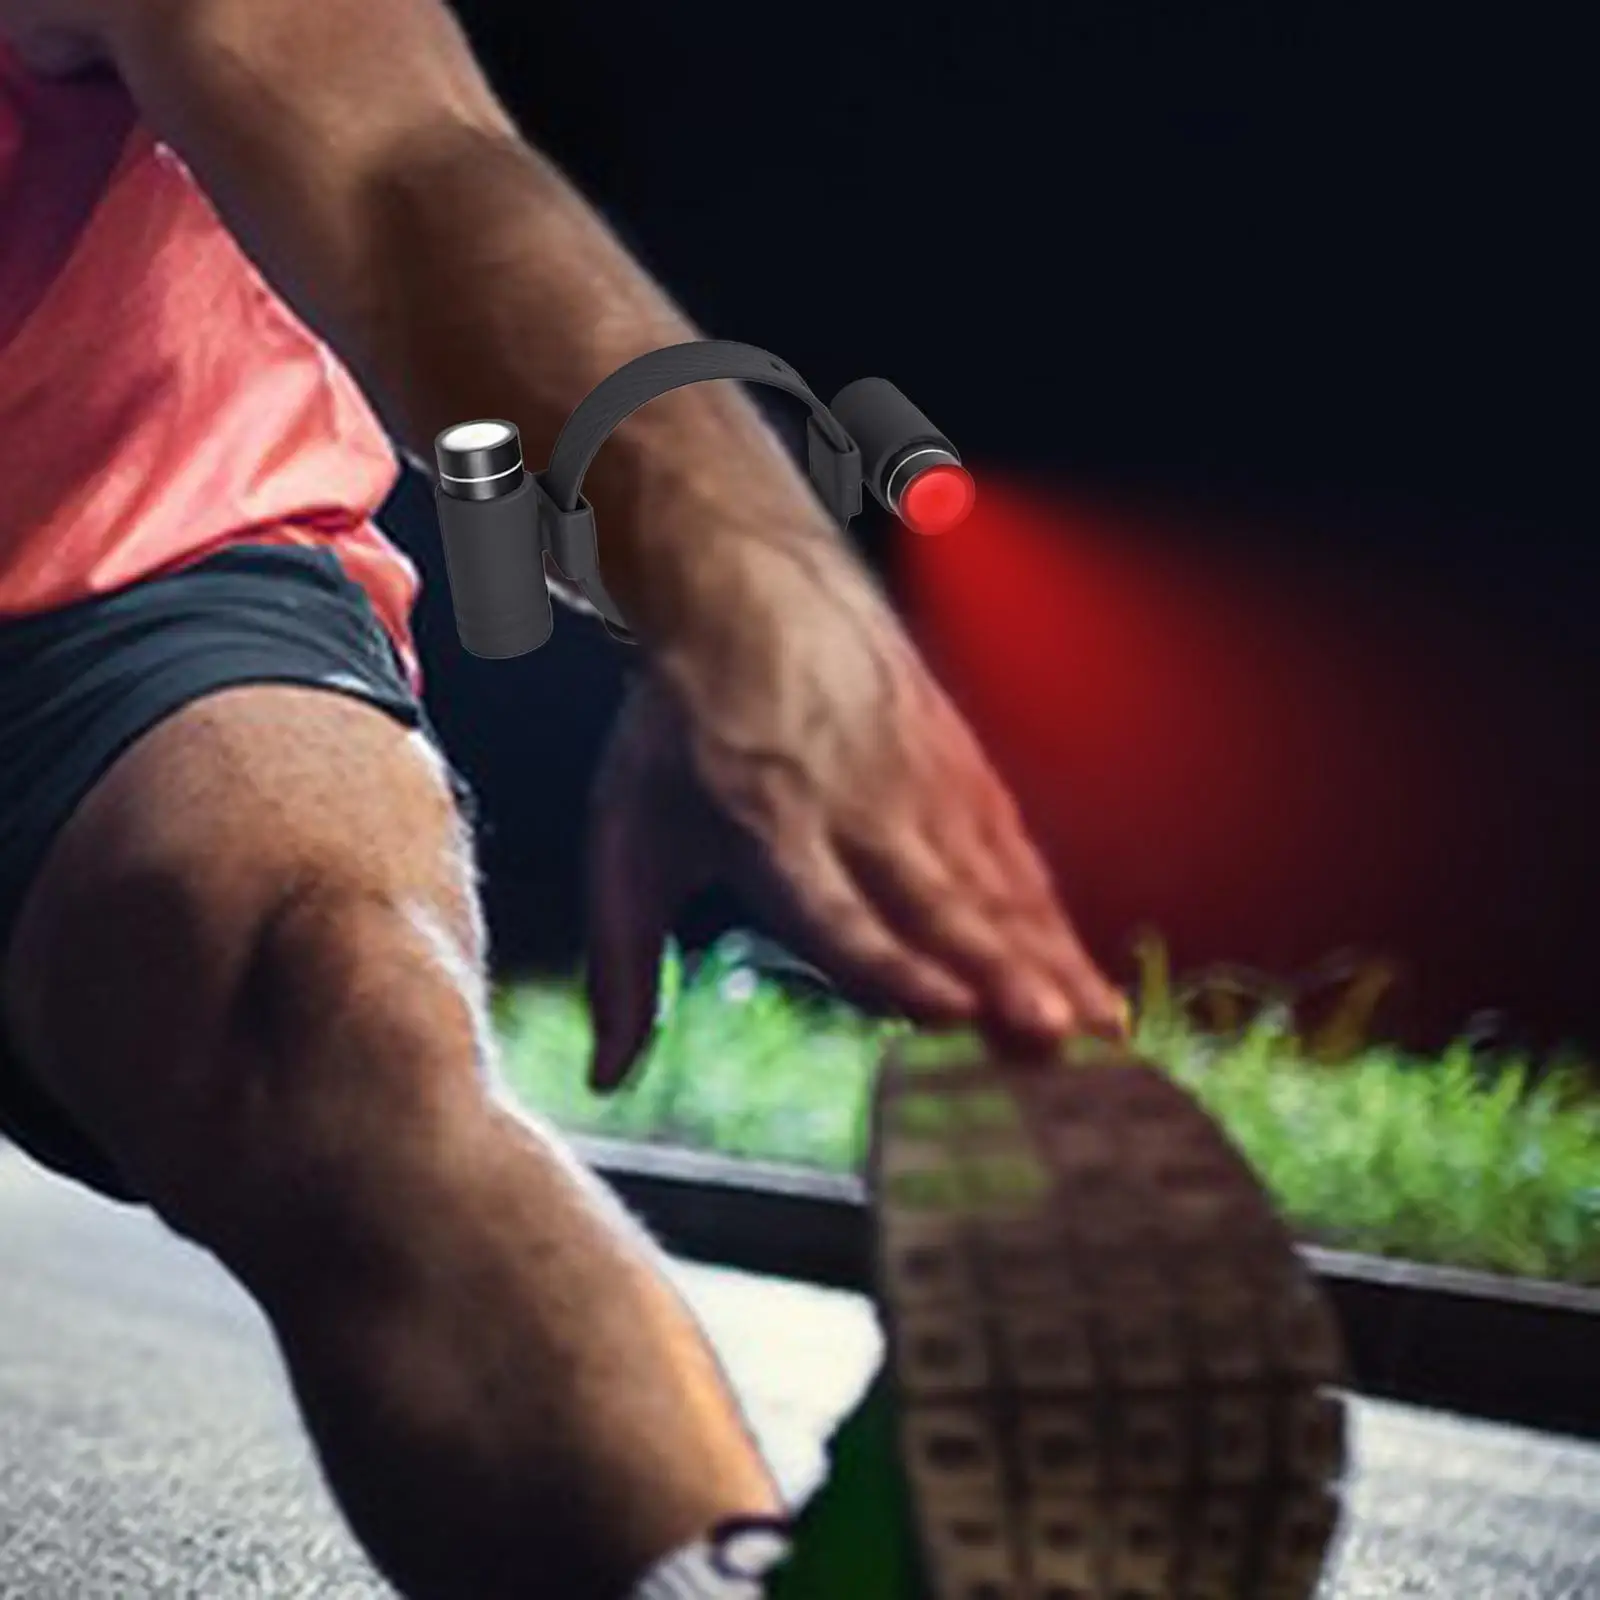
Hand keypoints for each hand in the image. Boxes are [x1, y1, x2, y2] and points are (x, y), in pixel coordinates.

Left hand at [582, 535, 1130, 1091]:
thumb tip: (605, 1079)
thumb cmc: (682, 730)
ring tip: (1099, 1024)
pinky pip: (1011, 847)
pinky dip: (1050, 909)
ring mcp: (918, 781)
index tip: (946, 1009)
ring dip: (1047, 952)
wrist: (749, 590)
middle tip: (1060, 1037)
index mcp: (767, 832)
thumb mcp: (627, 838)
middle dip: (1002, 971)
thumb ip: (624, 964)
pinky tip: (1083, 963)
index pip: (834, 911)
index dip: (889, 961)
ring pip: (992, 879)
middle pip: (938, 900)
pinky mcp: (958, 763)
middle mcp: (856, 811)